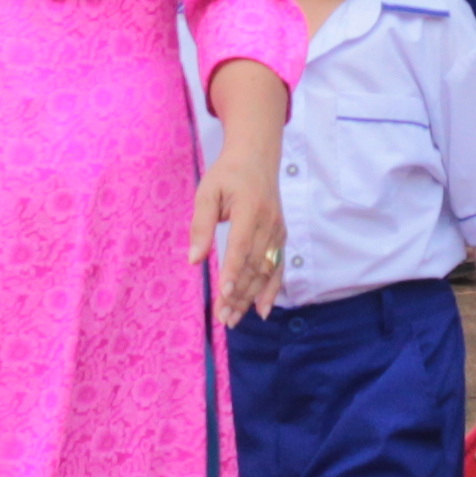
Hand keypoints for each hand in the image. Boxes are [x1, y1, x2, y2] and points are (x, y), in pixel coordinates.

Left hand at [192, 133, 286, 321]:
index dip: (233, 272)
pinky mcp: (281, 236)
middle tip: (223, 317)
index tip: (224, 294)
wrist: (257, 157)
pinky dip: (271, 290)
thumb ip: (201, 225)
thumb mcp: (207, 192)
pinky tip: (262, 310)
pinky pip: (278, 267)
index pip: (241, 246)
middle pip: (254, 265)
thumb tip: (194, 259)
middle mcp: (268, 222)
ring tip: (234, 319)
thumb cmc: (228, 174)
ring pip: (266, 270)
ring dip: (250, 297)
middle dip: (239, 294)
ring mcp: (278, 231)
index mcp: (249, 209)